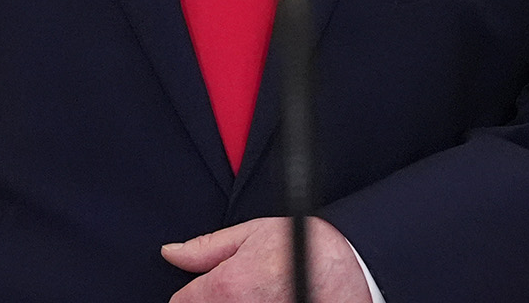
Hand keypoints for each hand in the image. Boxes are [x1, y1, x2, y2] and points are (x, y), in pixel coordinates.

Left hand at [163, 217, 373, 302]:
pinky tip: (271, 300)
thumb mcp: (255, 232)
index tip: (209, 288)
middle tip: (244, 290)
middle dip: (214, 300)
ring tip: (262, 294)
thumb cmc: (309, 247)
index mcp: (227, 287)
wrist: (357, 269)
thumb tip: (171, 253)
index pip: (181, 302)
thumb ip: (207, 247)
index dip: (194, 293)